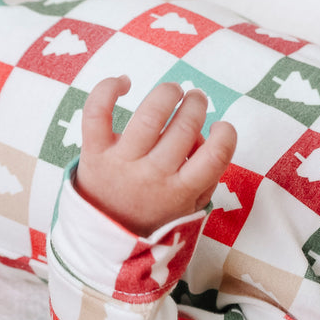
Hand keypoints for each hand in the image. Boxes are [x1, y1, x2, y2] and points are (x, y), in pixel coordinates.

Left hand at [75, 76, 236, 236]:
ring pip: (150, 114)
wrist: (103, 237)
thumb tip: (203, 135)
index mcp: (180, 192)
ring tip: (173, 91)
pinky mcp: (94, 152)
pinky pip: (97, 112)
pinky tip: (124, 83)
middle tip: (196, 100)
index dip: (226, 134)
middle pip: (185, 127)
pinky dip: (109, 89)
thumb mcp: (190, 208)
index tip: (221, 127)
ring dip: (168, 93)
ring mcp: (122, 163)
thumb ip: (207, 177)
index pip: (215, 156)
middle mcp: (152, 176)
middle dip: (196, 104)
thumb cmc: (153, 215)